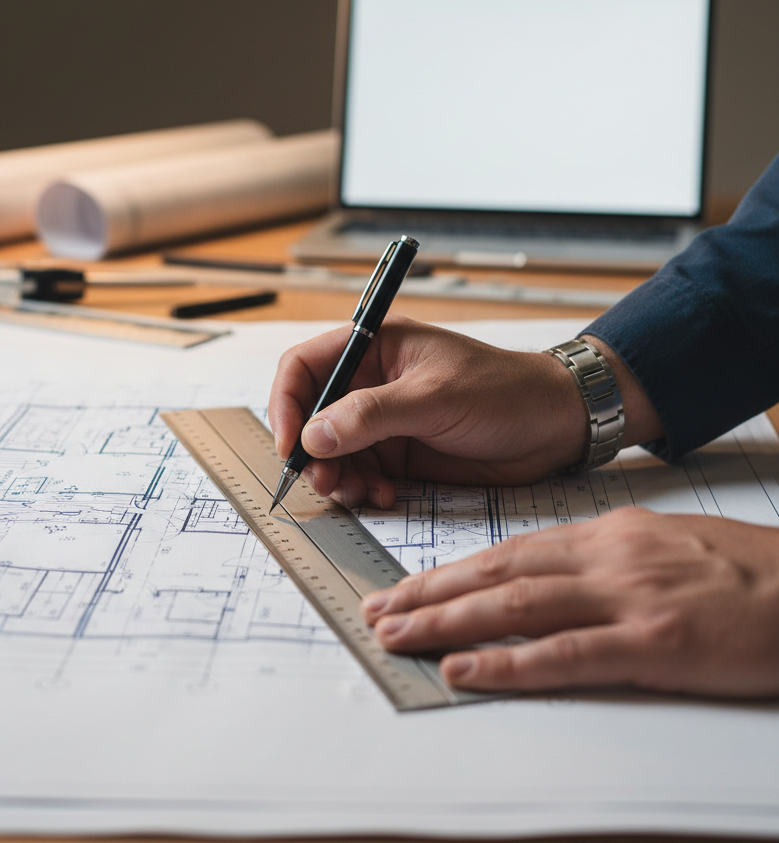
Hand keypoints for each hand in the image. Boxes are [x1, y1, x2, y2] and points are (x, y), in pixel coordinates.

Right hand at [267, 315, 659, 507]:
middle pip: (310, 415)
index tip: (290, 444)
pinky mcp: (397, 453)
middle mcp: (370, 383)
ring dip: (335, 476)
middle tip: (325, 481)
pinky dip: (360, 488)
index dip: (287, 403)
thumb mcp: (435, 397)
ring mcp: (382, 421)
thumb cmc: (504, 391)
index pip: (305, 367)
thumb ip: (372, 415)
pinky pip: (358, 473)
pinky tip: (382, 495)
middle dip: (311, 452)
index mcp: (374, 347)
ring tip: (359, 492)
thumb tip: (313, 435)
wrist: (554, 427)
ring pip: (331, 451)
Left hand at [361, 507, 778, 697]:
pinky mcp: (655, 644)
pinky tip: (463, 672)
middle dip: (429, 593)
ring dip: (446, 622)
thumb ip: (602, 560)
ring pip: (515, 605)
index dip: (450, 571)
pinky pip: (565, 655)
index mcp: (607, 534)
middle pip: (496, 573)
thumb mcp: (663, 546)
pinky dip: (507, 663)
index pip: (507, 550)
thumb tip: (544, 576)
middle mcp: (606, 558)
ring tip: (395, 635)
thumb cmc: (747, 571)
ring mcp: (628, 599)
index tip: (406, 587)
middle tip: (377, 612)